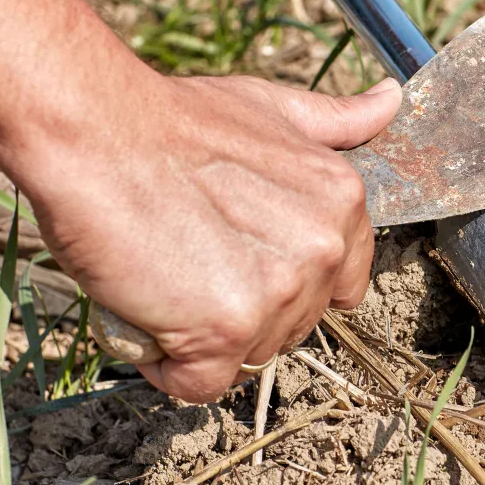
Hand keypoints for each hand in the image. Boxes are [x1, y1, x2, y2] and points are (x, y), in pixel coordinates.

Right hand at [22, 74, 401, 401]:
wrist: (92, 131)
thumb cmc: (171, 122)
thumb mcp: (270, 110)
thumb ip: (335, 123)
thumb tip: (391, 101)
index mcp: (343, 202)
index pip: (340, 287)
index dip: (284, 281)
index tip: (239, 254)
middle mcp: (323, 249)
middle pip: (291, 326)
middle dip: (242, 308)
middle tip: (189, 255)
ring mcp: (279, 293)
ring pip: (249, 355)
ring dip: (202, 335)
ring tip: (165, 274)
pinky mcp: (226, 330)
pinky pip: (202, 383)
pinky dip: (166, 364)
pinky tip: (145, 311)